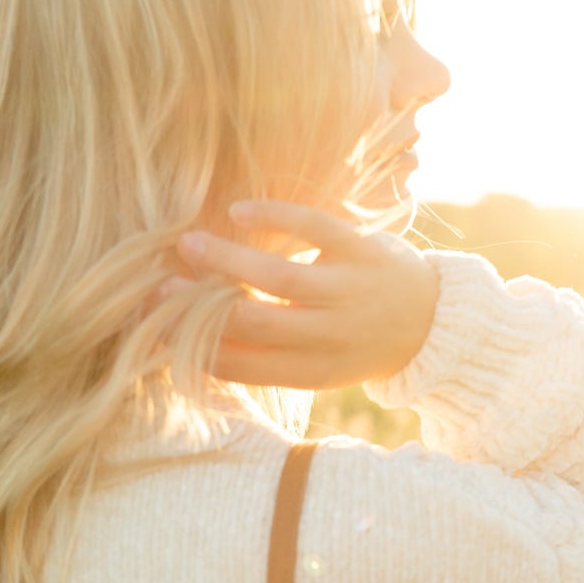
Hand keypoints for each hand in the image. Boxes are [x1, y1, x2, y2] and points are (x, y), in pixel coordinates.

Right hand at [166, 200, 439, 389]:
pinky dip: (273, 216)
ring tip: (186, 244)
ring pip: (277, 275)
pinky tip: (238, 210)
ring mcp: (347, 290)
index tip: (154, 330)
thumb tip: (192, 348)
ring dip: (226, 260)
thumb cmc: (354, 344)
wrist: (428, 323)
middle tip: (157, 290)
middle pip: (253, 322)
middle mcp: (329, 335)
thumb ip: (264, 358)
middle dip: (200, 308)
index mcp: (311, 372)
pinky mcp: (361, 249)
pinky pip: (312, 227)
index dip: (194, 348)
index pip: (242, 365)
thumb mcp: (315, 367)